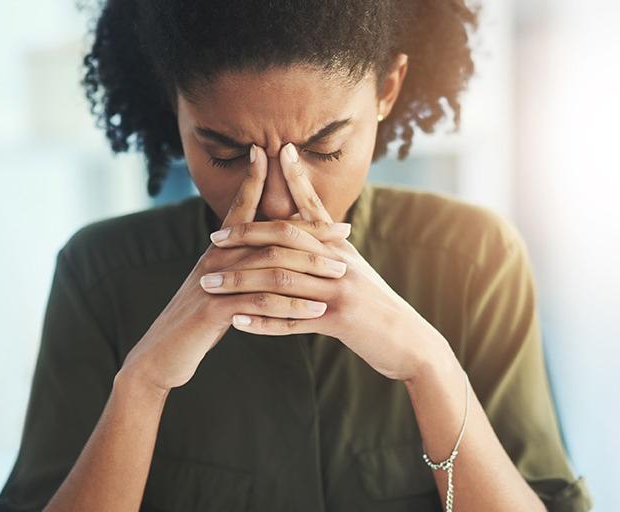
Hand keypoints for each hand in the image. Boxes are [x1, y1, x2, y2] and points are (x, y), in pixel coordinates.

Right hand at [119, 145, 351, 392]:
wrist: (163, 353)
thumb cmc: (198, 318)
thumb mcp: (219, 284)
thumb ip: (240, 263)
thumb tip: (267, 247)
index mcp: (219, 248)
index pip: (242, 205)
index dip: (257, 179)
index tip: (277, 154)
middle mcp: (216, 258)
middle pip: (271, 234)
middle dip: (311, 232)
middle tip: (345, 232)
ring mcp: (215, 283)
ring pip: (271, 267)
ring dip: (310, 270)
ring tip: (340, 274)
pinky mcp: (214, 311)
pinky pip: (261, 304)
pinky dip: (291, 307)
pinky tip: (316, 312)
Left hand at [202, 142, 442, 381]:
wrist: (409, 342)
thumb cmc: (378, 307)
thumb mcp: (356, 269)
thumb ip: (330, 249)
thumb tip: (305, 228)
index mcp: (341, 248)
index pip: (313, 208)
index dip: (295, 179)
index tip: (273, 153)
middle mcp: (340, 262)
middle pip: (286, 240)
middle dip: (246, 236)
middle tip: (213, 238)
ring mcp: (340, 290)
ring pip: (281, 280)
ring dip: (241, 282)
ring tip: (210, 284)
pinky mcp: (340, 320)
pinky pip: (292, 320)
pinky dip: (262, 321)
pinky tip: (237, 321)